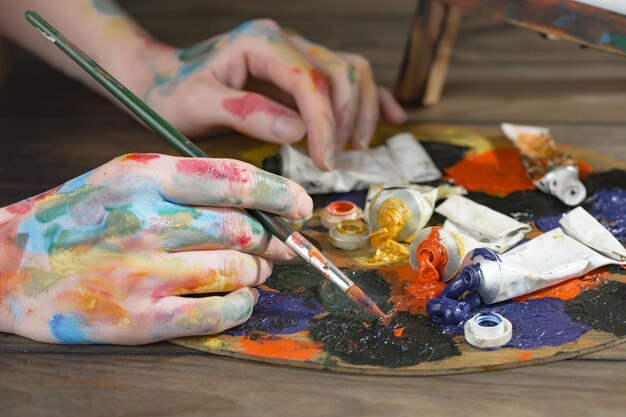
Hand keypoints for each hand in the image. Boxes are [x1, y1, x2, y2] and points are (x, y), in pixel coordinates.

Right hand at [0, 154, 311, 344]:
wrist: (11, 267)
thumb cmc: (79, 217)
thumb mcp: (127, 177)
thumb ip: (189, 184)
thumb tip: (259, 204)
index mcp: (147, 177)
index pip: (235, 178)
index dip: (281, 192)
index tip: (301, 206)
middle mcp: (148, 222)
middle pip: (244, 228)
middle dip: (272, 239)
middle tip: (278, 246)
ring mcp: (145, 272)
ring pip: (237, 269)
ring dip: (257, 272)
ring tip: (253, 270)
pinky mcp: (143, 318)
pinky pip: (219, 311)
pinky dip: (243, 305)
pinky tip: (240, 298)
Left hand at [122, 19, 406, 169]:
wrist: (164, 77)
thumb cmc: (175, 90)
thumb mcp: (200, 104)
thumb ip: (248, 113)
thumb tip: (299, 131)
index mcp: (260, 42)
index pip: (308, 79)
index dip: (325, 122)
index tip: (325, 160)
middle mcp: (284, 41)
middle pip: (340, 70)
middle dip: (346, 118)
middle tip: (333, 160)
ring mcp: (296, 51)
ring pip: (351, 70)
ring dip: (362, 109)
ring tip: (355, 147)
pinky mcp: (302, 68)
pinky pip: (347, 75)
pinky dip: (371, 97)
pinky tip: (390, 117)